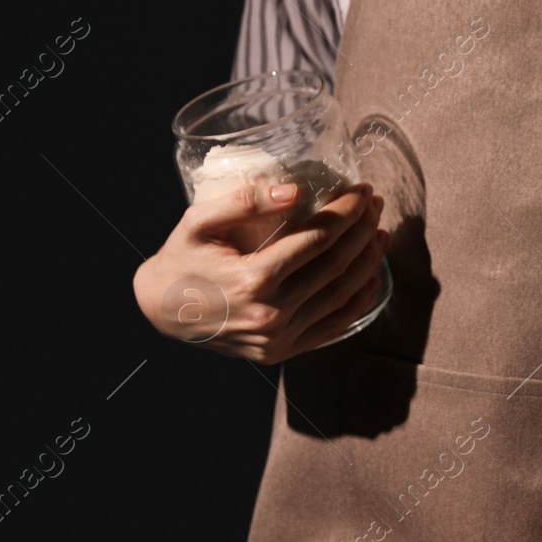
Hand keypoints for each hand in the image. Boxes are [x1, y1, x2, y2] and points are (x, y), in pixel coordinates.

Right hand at [132, 180, 389, 362]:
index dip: (345, 211)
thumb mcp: (199, 221)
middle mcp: (271, 313)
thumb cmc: (182, 259)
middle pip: (335, 265)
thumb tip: (295, 191)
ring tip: (380, 233)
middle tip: (376, 204)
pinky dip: (358, 301)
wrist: (161, 312)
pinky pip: (333, 327)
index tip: (361, 190)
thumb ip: (244, 202)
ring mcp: (279, 338)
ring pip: (341, 296)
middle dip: (362, 230)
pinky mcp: (282, 351)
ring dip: (367, 262)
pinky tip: (370, 277)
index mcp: (252, 279)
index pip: (317, 239)